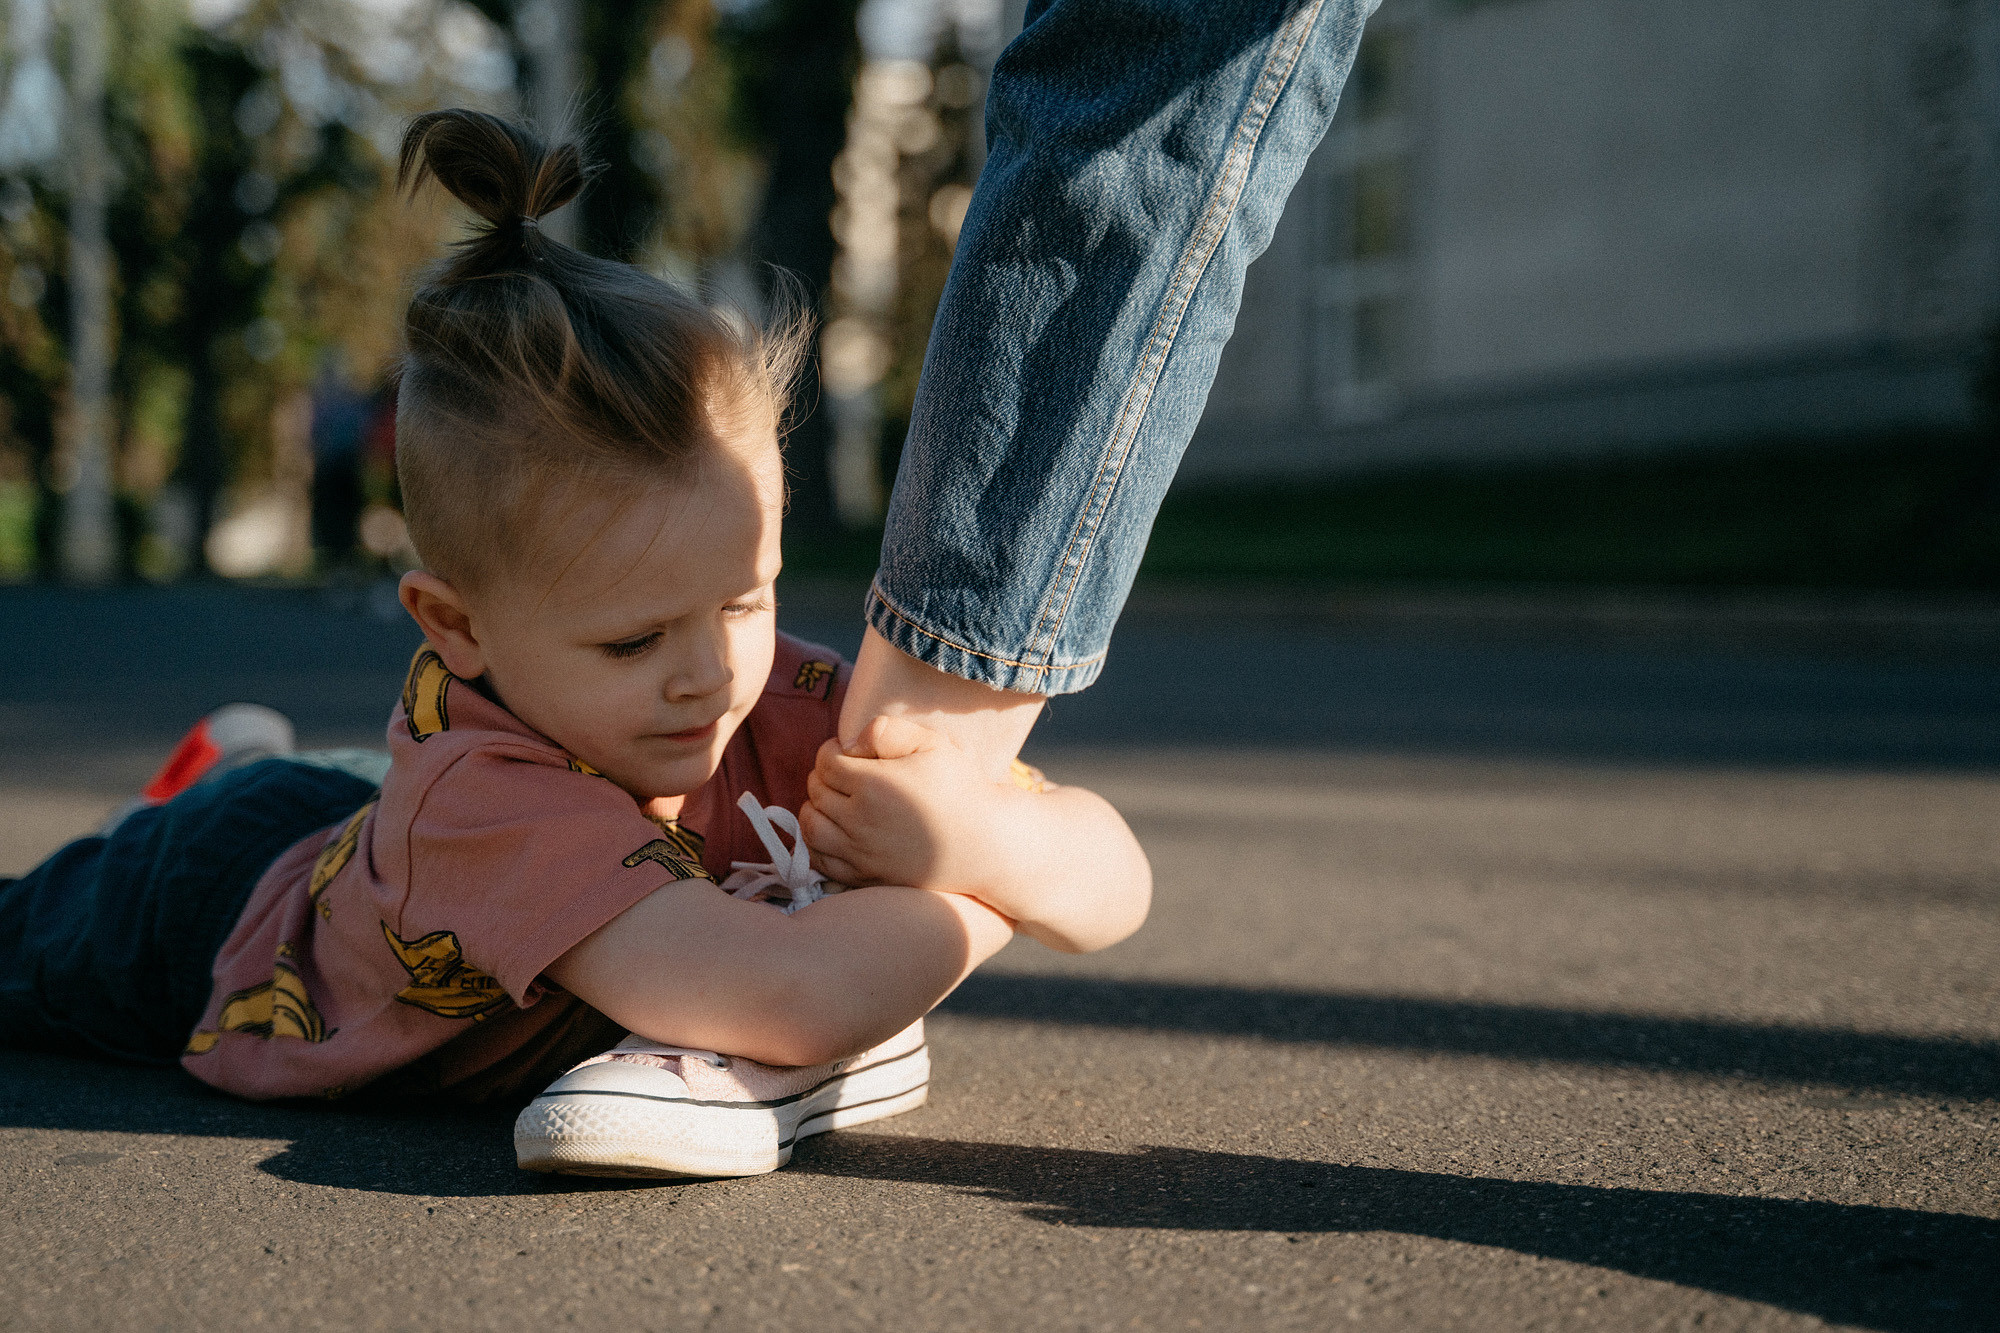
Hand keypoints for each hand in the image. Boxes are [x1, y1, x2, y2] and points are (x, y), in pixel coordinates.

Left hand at [801, 715, 1029, 912]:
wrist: (985, 843)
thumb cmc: (961, 788)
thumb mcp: (932, 743)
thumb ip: (886, 730)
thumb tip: (850, 744)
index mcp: (872, 786)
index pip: (825, 762)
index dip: (832, 750)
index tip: (849, 751)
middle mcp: (859, 822)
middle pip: (815, 792)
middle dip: (824, 776)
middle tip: (845, 772)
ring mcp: (860, 854)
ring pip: (811, 827)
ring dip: (815, 808)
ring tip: (834, 800)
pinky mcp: (866, 877)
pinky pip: (821, 861)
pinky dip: (817, 843)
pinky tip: (835, 831)